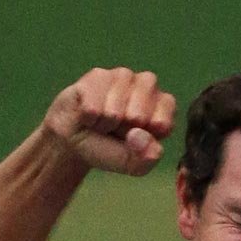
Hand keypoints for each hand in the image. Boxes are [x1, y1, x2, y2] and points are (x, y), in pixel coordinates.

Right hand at [44, 68, 176, 176]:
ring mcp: (123, 76)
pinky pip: (94, 107)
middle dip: (124, 131)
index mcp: (162, 107)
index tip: (136, 139)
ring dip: (106, 125)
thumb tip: (141, 137)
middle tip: (118, 130)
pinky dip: (90, 119)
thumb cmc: (110, 150)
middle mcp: (147, 86)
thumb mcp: (132, 165)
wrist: (76, 140)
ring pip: (115, 111)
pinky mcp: (99, 75)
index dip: (144, 137)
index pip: (163, 121)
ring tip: (104, 123)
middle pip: (139, 116)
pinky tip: (90, 115)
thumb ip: (145, 157)